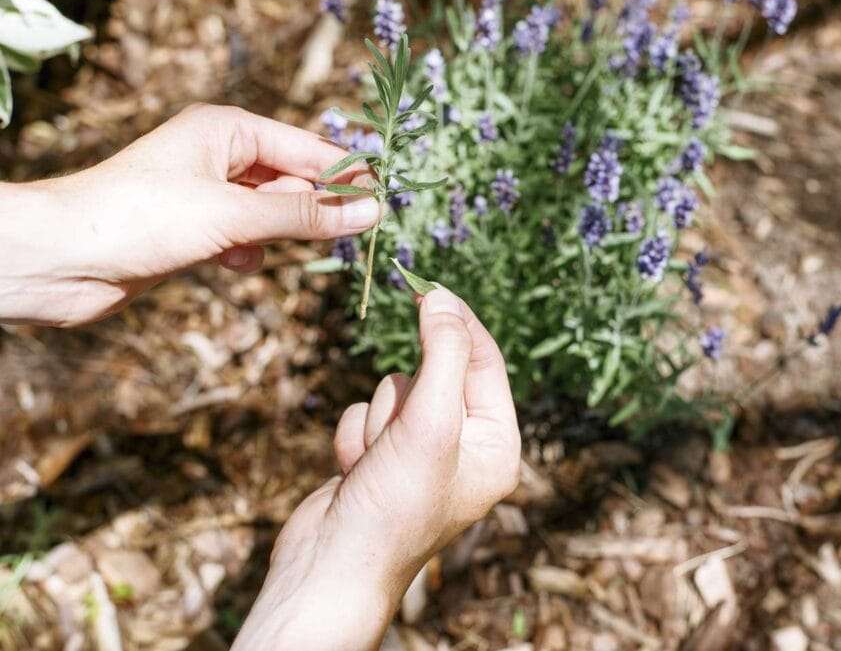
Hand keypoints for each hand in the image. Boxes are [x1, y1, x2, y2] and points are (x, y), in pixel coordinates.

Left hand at [0, 104, 377, 325]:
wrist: (62, 259)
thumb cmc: (141, 218)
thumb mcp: (235, 214)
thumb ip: (305, 216)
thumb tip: (369, 212)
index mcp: (227, 129)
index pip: (306, 148)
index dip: (345, 174)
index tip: (386, 198)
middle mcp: (218, 155)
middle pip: (291, 180)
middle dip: (313, 209)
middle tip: (350, 236)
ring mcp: (205, 193)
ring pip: (270, 212)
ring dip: (277, 235)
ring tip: (268, 250)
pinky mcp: (194, 229)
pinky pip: (244, 236)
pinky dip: (248, 252)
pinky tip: (234, 265)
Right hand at [232, 288, 520, 650]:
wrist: (330, 566)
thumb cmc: (394, 506)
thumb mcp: (431, 423)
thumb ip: (442, 354)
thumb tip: (441, 298)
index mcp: (497, 444)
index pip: (485, 363)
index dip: (458, 323)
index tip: (429, 287)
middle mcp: (465, 447)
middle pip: (434, 374)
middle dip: (406, 400)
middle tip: (401, 435)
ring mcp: (421, 453)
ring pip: (395, 390)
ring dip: (378, 421)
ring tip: (377, 466)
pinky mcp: (382, 457)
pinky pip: (366, 414)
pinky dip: (356, 437)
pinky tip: (356, 475)